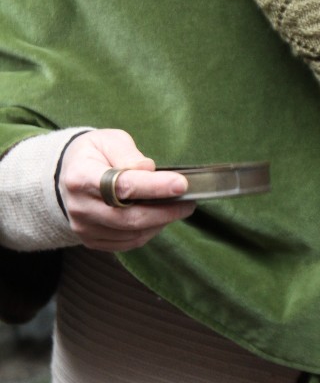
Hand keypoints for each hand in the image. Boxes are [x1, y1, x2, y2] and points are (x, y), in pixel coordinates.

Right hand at [58, 129, 194, 250]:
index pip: (121, 186)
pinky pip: (126, 243)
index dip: (154, 187)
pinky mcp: (91, 240)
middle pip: (128, 217)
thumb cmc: (94, 153)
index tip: (181, 184)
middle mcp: (79, 206)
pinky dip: (148, 232)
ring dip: (160, 222)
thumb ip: (129, 154)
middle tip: (188, 201)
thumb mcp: (110, 140)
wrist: (67, 174)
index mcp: (81, 176)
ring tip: (177, 207)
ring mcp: (83, 227)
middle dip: (165, 211)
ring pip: (131, 233)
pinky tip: (159, 218)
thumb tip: (149, 170)